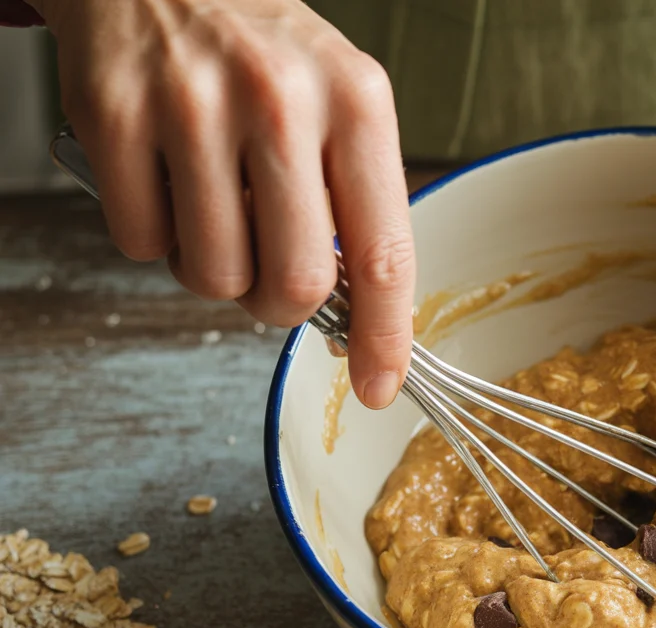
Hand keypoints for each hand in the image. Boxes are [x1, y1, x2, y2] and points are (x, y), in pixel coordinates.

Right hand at [31, 0, 414, 408]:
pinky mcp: (114, 116)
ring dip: (215, 270)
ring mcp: (193, 107)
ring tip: (215, 210)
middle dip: (280, 304)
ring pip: (213, 276)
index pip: (385, 254)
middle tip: (268, 271)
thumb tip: (355, 319)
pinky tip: (165, 182)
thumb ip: (356, 204)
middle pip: (295, 284)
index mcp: (358, 104)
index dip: (384, 338)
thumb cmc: (264, 55)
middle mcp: (282, 101)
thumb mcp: (341, 105)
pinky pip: (139, 244)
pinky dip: (153, 236)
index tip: (378, 387)